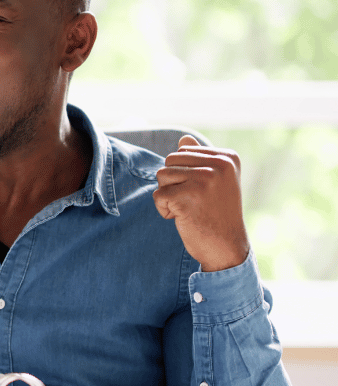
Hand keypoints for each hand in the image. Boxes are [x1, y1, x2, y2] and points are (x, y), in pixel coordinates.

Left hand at [153, 135, 249, 271]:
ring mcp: (204, 179)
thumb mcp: (215, 182)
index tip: (203, 192)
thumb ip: (200, 158)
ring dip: (167, 196)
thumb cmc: (217, 213)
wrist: (226, 247)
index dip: (183, 174)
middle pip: (169, 161)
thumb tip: (184, 138)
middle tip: (193, 201)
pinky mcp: (188, 196)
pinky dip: (164, 210)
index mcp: (227, 157)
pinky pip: (158, 195)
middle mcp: (219, 165)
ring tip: (188, 208)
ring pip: (161, 176)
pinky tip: (183, 218)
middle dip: (172, 183)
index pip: (183, 151)